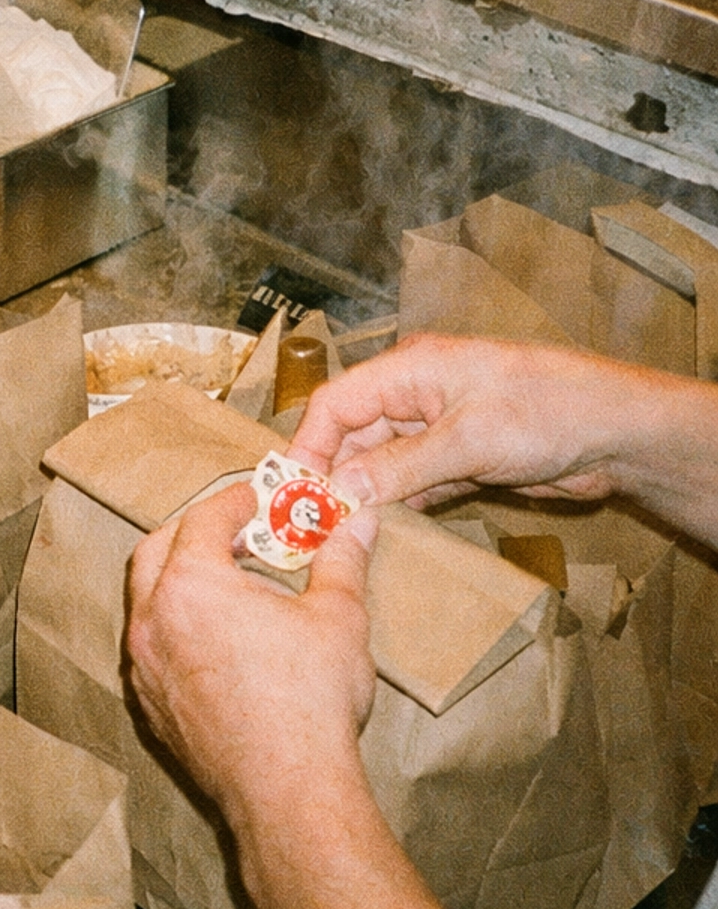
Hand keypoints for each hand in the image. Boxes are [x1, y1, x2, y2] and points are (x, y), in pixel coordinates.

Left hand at [125, 480, 378, 837]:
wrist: (288, 792)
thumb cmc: (311, 701)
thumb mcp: (338, 617)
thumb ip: (342, 560)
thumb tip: (359, 522)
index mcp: (190, 585)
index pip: (202, 518)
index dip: (234, 500)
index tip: (258, 497)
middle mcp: (152, 620)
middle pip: (156, 550)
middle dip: (193, 532)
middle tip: (237, 534)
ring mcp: (144, 668)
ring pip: (147, 602)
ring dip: (179, 583)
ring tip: (230, 587)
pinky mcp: (150, 707)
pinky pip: (151, 650)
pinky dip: (175, 629)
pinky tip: (217, 642)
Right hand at [291, 334, 675, 510]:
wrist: (618, 433)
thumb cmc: (548, 412)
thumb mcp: (468, 440)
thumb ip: (400, 466)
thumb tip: (339, 490)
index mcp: (411, 369)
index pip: (337, 403)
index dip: (309, 446)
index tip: (290, 494)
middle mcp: (418, 396)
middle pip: (354, 436)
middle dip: (332, 478)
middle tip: (311, 526)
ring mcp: (440, 429)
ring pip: (381, 465)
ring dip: (365, 498)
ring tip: (341, 539)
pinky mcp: (462, 460)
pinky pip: (414, 484)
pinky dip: (399, 507)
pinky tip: (386, 534)